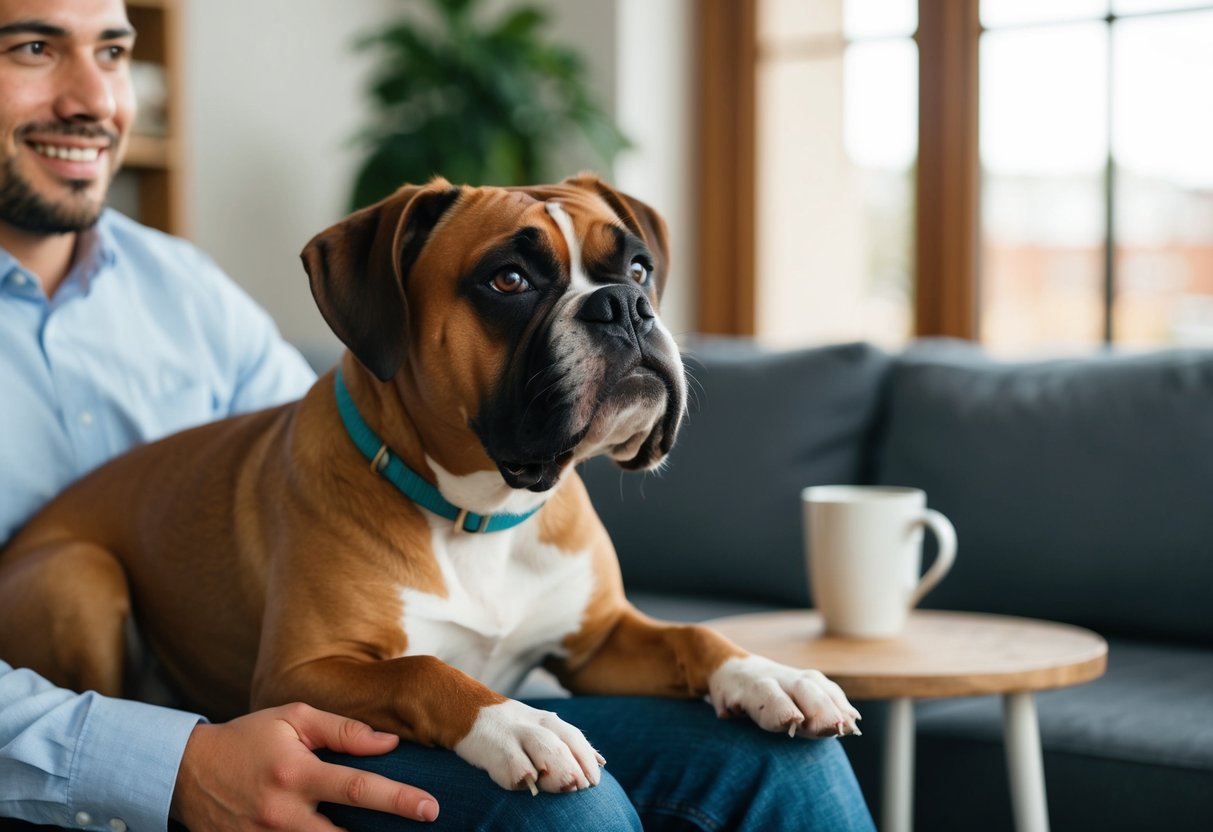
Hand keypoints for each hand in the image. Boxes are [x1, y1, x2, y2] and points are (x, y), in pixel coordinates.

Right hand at [170, 702, 438, 829]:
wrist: (186, 772)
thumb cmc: (249, 738)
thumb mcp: (293, 719)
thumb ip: (343, 730)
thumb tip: (389, 743)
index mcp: (296, 773)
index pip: (358, 788)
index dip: (398, 799)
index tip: (430, 808)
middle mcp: (282, 813)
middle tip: (416, 829)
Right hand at [708, 655, 861, 738]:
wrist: (731, 671)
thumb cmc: (775, 694)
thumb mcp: (801, 701)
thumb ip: (826, 711)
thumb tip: (854, 724)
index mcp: (806, 682)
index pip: (827, 692)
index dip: (839, 707)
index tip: (852, 725)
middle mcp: (784, 680)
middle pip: (805, 687)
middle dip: (820, 707)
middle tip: (834, 726)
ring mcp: (758, 685)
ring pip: (770, 691)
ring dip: (782, 706)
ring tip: (794, 720)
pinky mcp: (734, 694)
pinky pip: (741, 701)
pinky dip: (747, 708)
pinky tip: (759, 720)